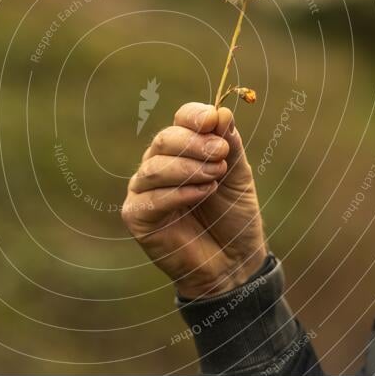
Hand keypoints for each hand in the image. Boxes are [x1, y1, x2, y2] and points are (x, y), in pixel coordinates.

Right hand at [122, 102, 266, 298]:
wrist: (233, 262)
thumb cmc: (233, 216)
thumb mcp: (238, 176)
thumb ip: (229, 145)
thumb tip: (221, 112)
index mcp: (182, 149)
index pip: (181, 120)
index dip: (195, 117)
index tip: (214, 121)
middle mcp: (158, 164)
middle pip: (165, 139)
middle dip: (195, 144)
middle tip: (222, 155)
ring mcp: (143, 190)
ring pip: (155, 167)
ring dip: (189, 169)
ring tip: (216, 178)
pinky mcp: (136, 217)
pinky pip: (151, 198)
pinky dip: (179, 193)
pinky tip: (202, 194)